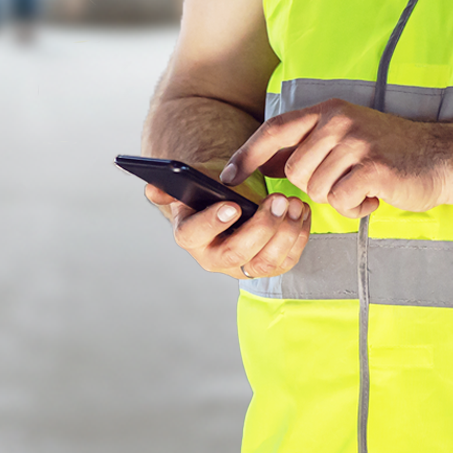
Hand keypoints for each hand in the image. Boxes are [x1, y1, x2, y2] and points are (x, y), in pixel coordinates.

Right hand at [145, 178, 311, 280]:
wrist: (228, 203)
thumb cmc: (208, 192)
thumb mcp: (190, 185)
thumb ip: (171, 186)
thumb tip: (151, 187)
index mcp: (190, 236)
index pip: (195, 234)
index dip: (213, 221)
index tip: (233, 204)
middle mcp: (214, 258)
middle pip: (236, 253)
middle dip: (260, 227)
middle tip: (277, 200)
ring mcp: (242, 267)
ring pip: (265, 262)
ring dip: (284, 233)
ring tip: (292, 203)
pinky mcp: (267, 267)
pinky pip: (286, 260)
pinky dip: (298, 236)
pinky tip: (301, 212)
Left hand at [226, 100, 444, 220]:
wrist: (442, 156)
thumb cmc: (390, 151)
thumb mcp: (347, 135)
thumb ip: (310, 146)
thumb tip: (263, 167)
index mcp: (328, 112)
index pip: (275, 130)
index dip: (247, 154)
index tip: (226, 175)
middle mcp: (339, 122)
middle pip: (294, 171)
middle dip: (314, 188)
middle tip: (345, 182)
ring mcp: (357, 142)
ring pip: (317, 189)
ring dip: (339, 199)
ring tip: (363, 187)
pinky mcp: (373, 167)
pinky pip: (342, 200)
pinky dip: (355, 208)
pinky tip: (374, 197)